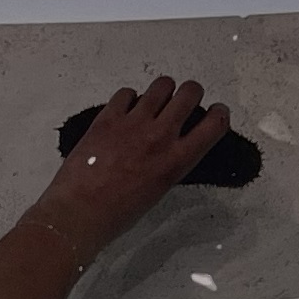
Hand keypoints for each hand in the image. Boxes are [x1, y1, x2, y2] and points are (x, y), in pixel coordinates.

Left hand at [25, 77, 231, 262]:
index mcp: (177, 161)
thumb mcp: (158, 190)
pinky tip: (125, 111)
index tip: (215, 112)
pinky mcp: (108, 117)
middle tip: (183, 102)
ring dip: (163, 91)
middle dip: (191, 93)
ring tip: (155, 102)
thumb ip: (170, 163)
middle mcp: (160, 136)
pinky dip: (129, 99)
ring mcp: (133, 123)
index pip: (214, 124)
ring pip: (161, 85)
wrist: (80, 212)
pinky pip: (127, 92)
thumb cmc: (119, 213)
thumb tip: (172, 146)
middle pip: (190, 93)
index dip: (219, 113)